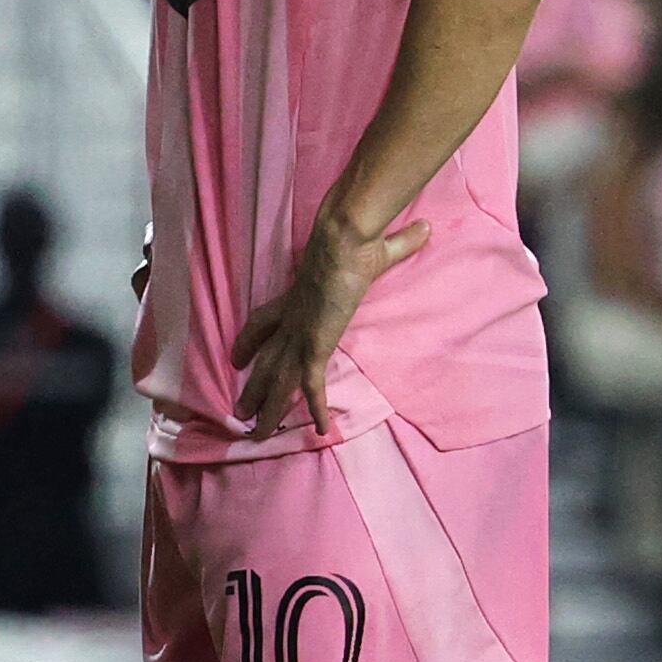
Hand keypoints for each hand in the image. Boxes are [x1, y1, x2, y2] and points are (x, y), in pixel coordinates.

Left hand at [229, 217, 429, 440]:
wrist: (345, 240)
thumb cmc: (354, 241)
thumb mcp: (377, 248)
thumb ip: (399, 243)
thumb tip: (425, 227)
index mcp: (295, 299)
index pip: (263, 323)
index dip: (248, 341)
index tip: (236, 357)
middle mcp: (292, 320)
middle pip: (264, 359)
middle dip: (252, 387)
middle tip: (238, 411)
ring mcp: (301, 335)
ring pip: (278, 380)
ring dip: (268, 408)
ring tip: (256, 435)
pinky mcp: (316, 345)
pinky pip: (312, 385)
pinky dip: (315, 407)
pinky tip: (319, 430)